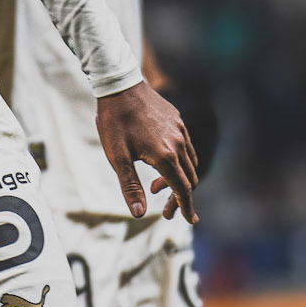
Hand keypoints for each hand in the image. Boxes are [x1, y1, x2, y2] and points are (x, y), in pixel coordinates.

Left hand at [96, 79, 198, 222]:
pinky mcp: (178, 121)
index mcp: (165, 156)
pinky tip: (162, 163)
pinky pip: (187, 147)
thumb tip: (139, 214)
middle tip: (166, 210)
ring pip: (190, 163)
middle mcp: (179, 144)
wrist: (119, 86)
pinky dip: (180, 162)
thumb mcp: (117, 158)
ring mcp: (180, 130)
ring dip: (178, 180)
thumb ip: (130, 186)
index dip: (186, 207)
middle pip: (189, 179)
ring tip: (156, 186)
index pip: (183, 189)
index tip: (189, 220)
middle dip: (180, 198)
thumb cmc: (114, 123)